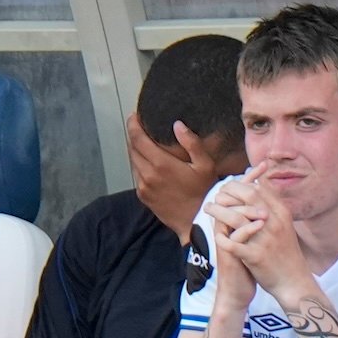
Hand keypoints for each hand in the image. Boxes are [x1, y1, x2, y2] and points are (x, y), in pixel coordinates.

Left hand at [127, 115, 218, 230]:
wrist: (195, 221)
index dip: (133, 125)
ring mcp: (143, 186)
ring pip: (133, 162)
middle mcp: (147, 174)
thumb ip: (191, 143)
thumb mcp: (205, 165)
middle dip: (133, 135)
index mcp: (160, 164)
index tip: (134, 115)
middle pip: (132, 149)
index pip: (138, 139)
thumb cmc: (204, 191)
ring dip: (135, 150)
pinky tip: (148, 161)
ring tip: (143, 141)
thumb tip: (177, 124)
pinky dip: (139, 164)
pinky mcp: (143, 196)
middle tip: (139, 125)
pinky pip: (137, 174)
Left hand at [206, 162, 311, 301]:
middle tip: (217, 195)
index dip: (239, 185)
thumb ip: (272, 208)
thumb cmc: (285, 252)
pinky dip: (222, 238)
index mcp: (281, 213)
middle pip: (248, 196)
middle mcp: (274, 223)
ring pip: (236, 218)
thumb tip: (258, 187)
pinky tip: (215, 235)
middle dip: (228, 192)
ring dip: (218, 210)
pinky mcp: (255, 256)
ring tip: (208, 208)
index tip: (227, 187)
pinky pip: (233, 244)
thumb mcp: (284, 225)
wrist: (293, 281)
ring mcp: (264, 239)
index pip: (258, 189)